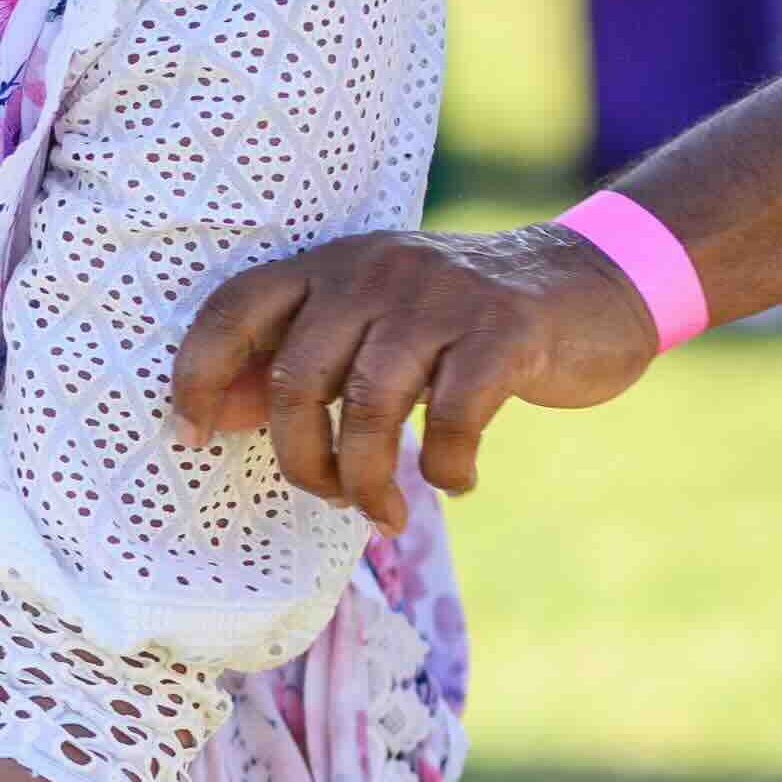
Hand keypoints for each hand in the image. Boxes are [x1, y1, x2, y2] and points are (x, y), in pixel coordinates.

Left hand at [172, 216, 664, 525]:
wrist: (589, 285)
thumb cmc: (460, 325)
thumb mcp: (373, 323)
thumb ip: (303, 358)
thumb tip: (215, 414)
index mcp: (332, 266)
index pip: (235, 308)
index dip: (198, 375)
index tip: (192, 437)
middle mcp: (376, 270)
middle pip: (299, 378)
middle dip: (304, 460)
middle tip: (333, 498)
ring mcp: (441, 296)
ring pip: (369, 405)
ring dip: (369, 480)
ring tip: (387, 514)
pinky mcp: (504, 330)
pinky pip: (454, 417)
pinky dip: (447, 467)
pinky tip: (457, 480)